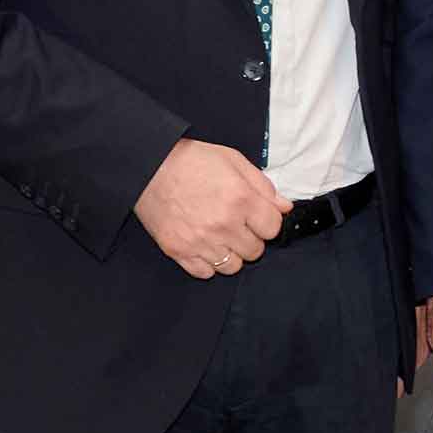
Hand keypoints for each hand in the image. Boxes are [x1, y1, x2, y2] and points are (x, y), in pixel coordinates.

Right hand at [135, 138, 289, 280]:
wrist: (148, 166)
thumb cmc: (191, 160)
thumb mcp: (234, 161)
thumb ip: (263, 186)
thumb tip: (285, 207)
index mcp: (241, 200)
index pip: (273, 229)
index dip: (267, 222)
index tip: (258, 217)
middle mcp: (222, 224)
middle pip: (255, 251)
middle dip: (251, 238)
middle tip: (237, 224)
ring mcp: (199, 240)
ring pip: (232, 266)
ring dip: (231, 253)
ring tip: (220, 236)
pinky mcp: (177, 250)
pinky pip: (205, 272)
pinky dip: (208, 263)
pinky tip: (204, 245)